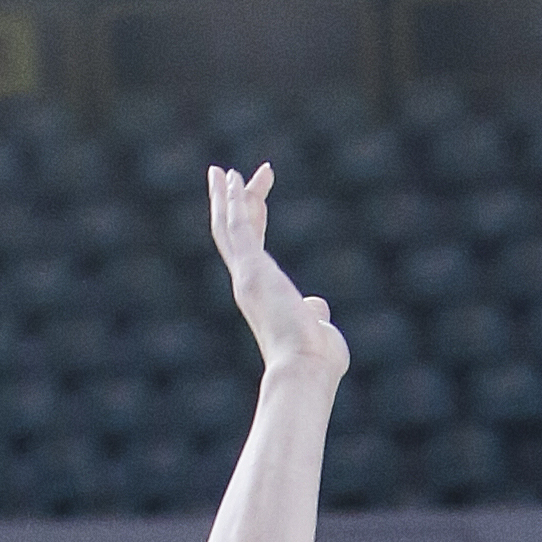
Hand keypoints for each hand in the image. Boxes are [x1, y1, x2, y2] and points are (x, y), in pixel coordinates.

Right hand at [208, 161, 347, 382]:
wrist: (306, 370)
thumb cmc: (316, 359)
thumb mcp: (316, 326)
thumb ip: (313, 312)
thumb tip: (318, 306)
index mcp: (261, 295)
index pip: (252, 248)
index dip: (254, 218)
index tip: (258, 196)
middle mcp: (247, 284)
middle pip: (232, 234)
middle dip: (230, 202)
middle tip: (226, 173)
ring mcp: (247, 276)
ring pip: (228, 228)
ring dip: (226, 197)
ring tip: (223, 171)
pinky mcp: (252, 270)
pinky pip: (237, 227)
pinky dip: (232, 201)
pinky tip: (232, 178)